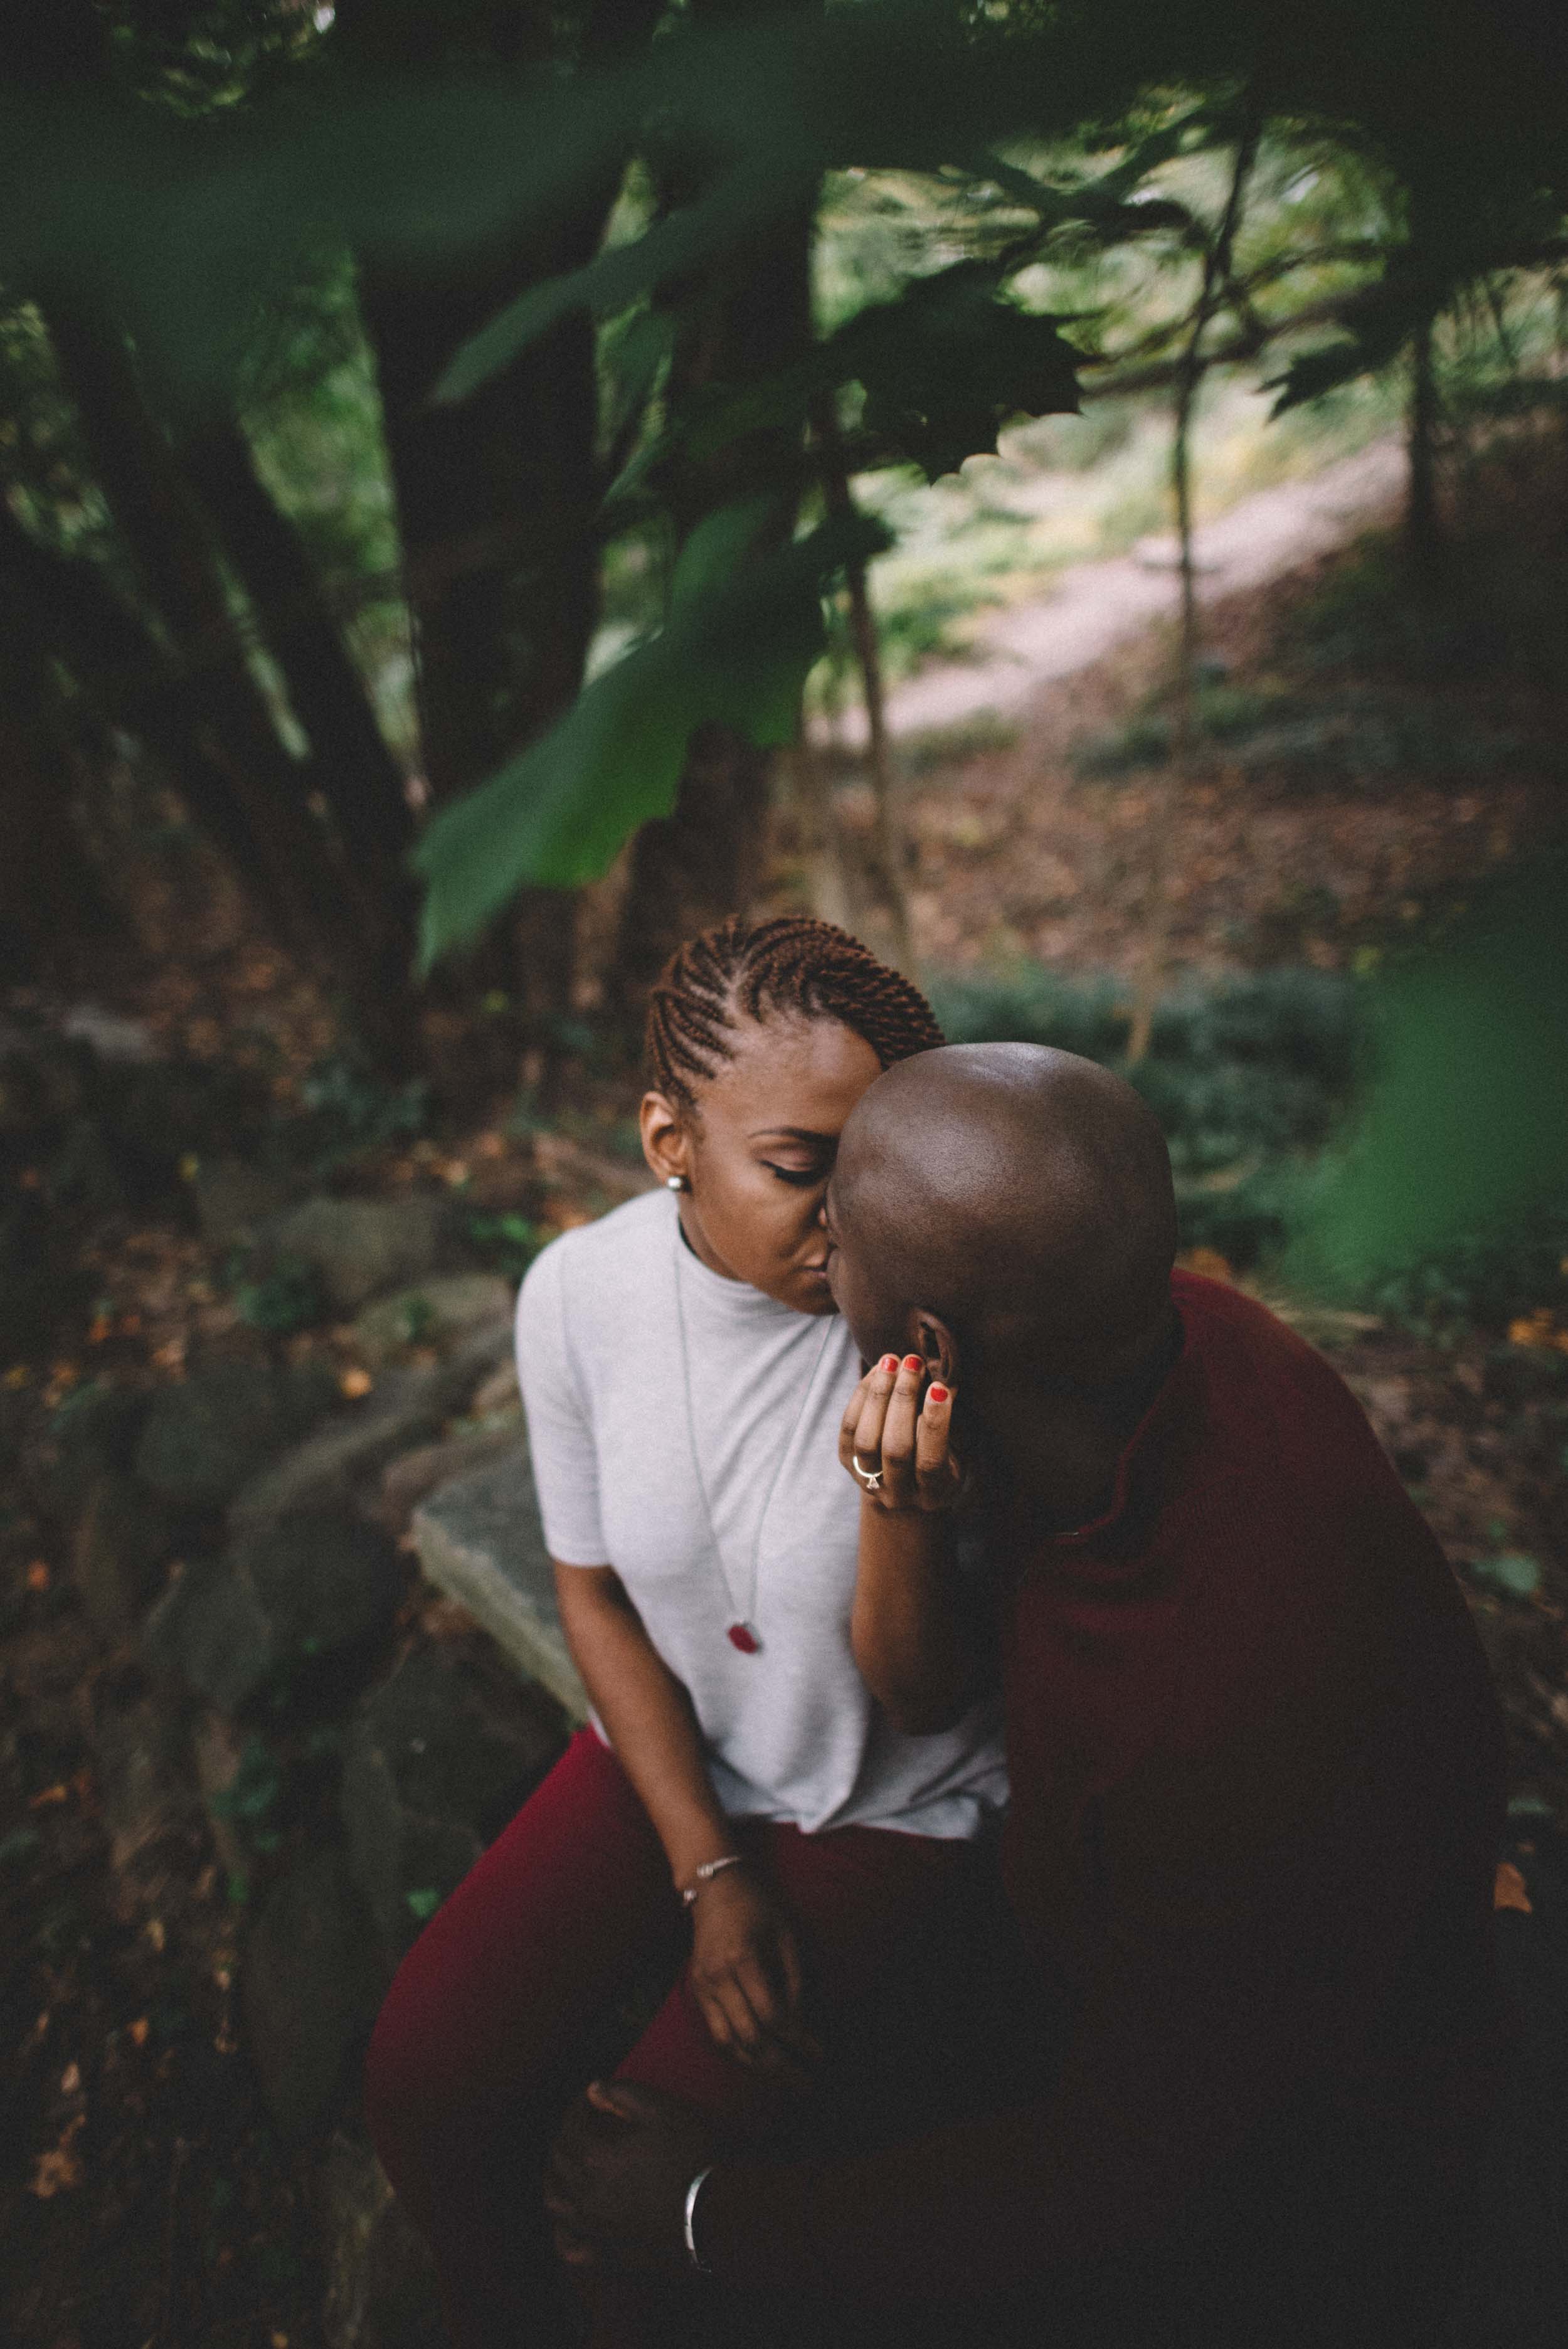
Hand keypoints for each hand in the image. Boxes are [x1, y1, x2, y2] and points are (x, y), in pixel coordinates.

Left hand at [545, 2079, 716, 2276]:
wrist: (716, 2214)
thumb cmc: (691, 2157)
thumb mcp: (663, 2111)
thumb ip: (624, 2094)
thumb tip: (593, 2088)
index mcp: (596, 2158)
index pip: (569, 2126)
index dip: (577, 2107)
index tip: (590, 2097)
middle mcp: (587, 2194)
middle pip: (558, 2161)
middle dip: (564, 2136)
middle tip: (581, 2124)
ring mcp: (596, 2228)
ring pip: (556, 2204)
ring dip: (554, 2179)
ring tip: (564, 2167)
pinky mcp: (610, 2253)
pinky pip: (572, 2249)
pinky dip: (563, 2234)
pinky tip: (568, 2224)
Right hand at [687, 1866, 820, 2079]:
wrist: (713, 1886)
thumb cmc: (757, 1906)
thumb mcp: (786, 1934)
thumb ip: (796, 1980)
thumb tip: (804, 2024)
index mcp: (743, 1959)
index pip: (773, 2015)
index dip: (799, 2040)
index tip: (820, 2054)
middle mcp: (718, 1977)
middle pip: (750, 2037)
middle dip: (781, 2066)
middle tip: (807, 2083)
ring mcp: (703, 1986)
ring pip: (729, 2043)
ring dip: (759, 2068)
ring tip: (786, 2080)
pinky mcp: (697, 1991)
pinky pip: (716, 2034)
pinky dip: (738, 2053)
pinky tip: (760, 2061)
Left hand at [840, 1352, 965, 1513]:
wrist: (908, 1489)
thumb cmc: (945, 1460)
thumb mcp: (960, 1452)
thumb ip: (953, 1425)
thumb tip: (946, 1383)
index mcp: (933, 1494)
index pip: (930, 1462)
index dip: (934, 1424)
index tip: (939, 1387)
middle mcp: (898, 1494)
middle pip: (895, 1448)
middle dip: (903, 1401)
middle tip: (913, 1363)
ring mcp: (869, 1481)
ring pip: (866, 1439)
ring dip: (879, 1395)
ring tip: (891, 1361)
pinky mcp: (847, 1464)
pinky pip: (848, 1428)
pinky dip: (861, 1396)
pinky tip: (877, 1372)